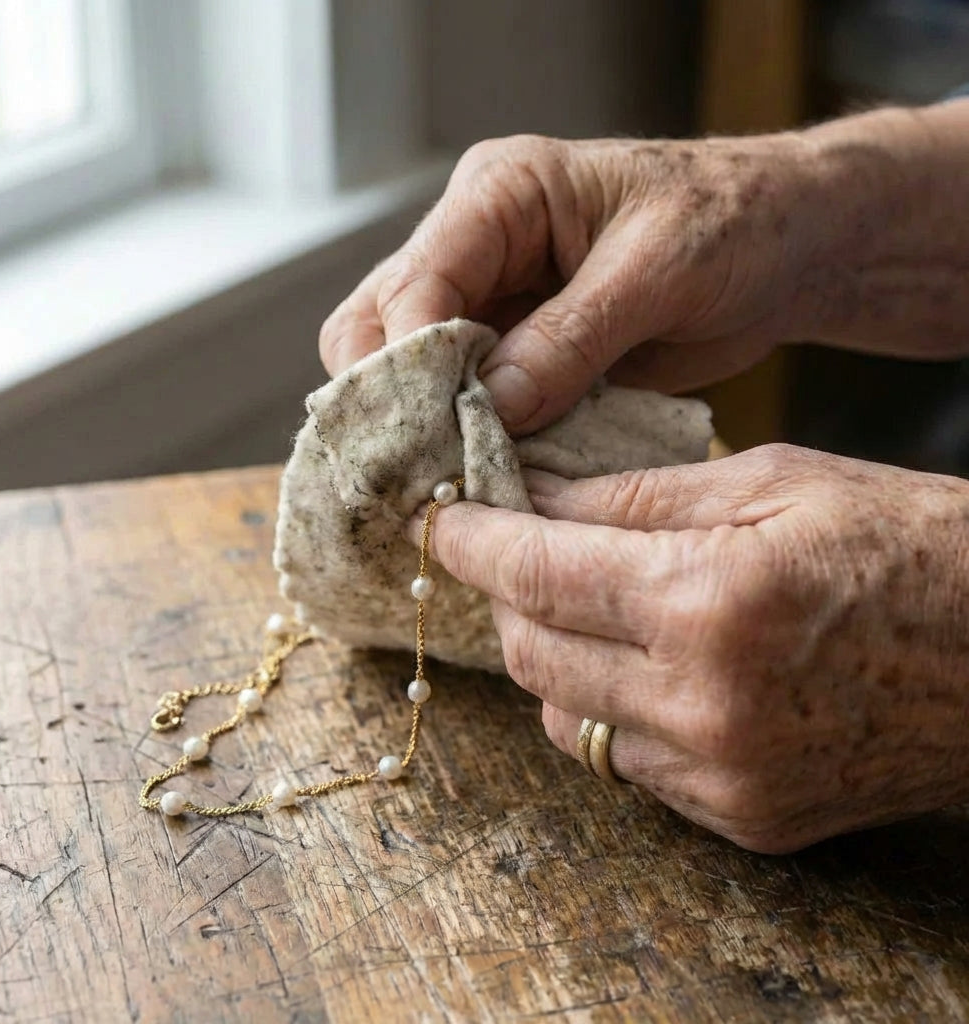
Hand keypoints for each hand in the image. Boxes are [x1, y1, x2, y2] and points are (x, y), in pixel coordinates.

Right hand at [322, 132, 821, 432]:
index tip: (432, 439)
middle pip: (379, 326)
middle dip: (393, 400)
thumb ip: (570, 339)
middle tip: (423, 470)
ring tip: (448, 482)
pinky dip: (464, 441)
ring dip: (422, 427)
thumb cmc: (735, 223)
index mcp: (499, 195)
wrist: (783, 246)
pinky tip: (479, 476)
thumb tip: (492, 410)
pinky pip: (462, 401)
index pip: (416, 283)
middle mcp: (475, 246)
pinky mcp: (515, 353)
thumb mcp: (658, 271)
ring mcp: (490, 302)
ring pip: (406, 370)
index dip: (412, 364)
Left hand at [410, 444, 968, 852]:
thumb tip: (534, 495)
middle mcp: (704, 705)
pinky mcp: (744, 818)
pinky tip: (645, 665)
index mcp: (711, 602)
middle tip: (515, 548)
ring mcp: (723, 776)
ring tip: (588, 605)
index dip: (471, 540)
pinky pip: (625, 762)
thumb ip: (636, 495)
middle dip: (505, 595)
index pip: (536, 572)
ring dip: (553, 655)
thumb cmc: (909, 544)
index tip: (439, 519)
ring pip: (562, 717)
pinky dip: (609, 708)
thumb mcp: (773, 482)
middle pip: (531, 653)